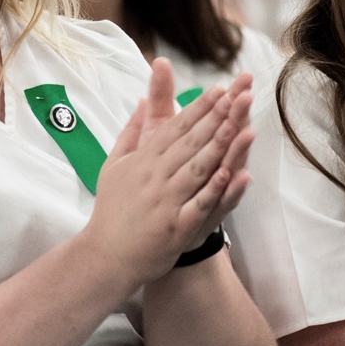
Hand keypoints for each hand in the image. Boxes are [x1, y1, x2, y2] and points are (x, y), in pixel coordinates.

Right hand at [83, 59, 254, 284]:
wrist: (105, 256)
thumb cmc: (111, 209)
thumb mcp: (113, 165)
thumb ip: (130, 132)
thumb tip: (141, 101)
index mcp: (142, 160)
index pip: (175, 128)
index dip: (198, 108)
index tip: (218, 90)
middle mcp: (154, 177)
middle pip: (189, 142)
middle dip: (214, 118)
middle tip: (236, 96)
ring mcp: (165, 202)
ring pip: (196, 168)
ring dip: (218, 146)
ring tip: (239, 125)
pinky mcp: (175, 227)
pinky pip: (197, 204)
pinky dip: (213, 189)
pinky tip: (230, 174)